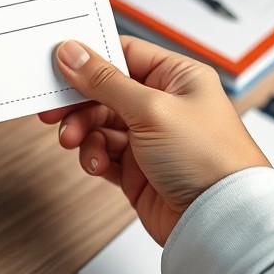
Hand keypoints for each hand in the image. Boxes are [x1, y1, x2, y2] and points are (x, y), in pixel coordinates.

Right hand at [40, 36, 269, 244]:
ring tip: (75, 142)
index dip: (90, 58)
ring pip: (99, 123)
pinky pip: (104, 152)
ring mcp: (151, 137)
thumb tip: (73, 54)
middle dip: (79, 102)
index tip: (59, 64)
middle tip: (54, 110)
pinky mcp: (139, 168)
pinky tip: (97, 164)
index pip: (124, 54)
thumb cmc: (210, 160)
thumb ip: (105, 81)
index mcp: (177, 77)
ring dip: (83, 132)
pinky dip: (94, 156)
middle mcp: (164, 104)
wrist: (219, 220)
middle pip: (105, 90)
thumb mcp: (151, 109)